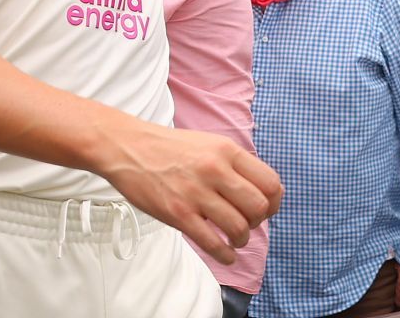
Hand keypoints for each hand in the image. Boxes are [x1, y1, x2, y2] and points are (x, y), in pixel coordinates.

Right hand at [95, 122, 280, 264]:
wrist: (126, 147)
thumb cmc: (167, 148)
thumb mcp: (207, 144)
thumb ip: (233, 165)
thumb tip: (260, 194)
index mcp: (226, 150)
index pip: (271, 183)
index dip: (273, 203)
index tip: (264, 210)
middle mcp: (214, 170)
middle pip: (259, 208)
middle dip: (257, 222)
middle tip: (245, 223)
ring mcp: (196, 193)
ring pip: (238, 228)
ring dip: (241, 239)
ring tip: (233, 238)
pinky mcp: (178, 214)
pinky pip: (213, 243)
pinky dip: (225, 255)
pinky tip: (224, 253)